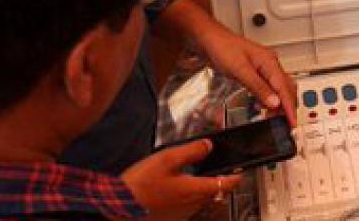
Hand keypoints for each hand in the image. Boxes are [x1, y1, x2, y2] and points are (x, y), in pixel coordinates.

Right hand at [121, 140, 241, 220]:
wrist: (117, 208)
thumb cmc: (140, 185)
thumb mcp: (166, 159)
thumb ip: (191, 151)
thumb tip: (208, 146)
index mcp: (195, 190)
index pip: (225, 184)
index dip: (235, 177)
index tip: (240, 172)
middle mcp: (191, 205)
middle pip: (214, 193)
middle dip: (219, 183)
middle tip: (219, 172)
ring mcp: (180, 214)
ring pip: (200, 201)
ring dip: (201, 190)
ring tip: (194, 178)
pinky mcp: (169, 218)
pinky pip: (186, 207)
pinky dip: (186, 197)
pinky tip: (173, 189)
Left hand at [198, 25, 297, 122]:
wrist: (209, 38)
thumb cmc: (222, 47)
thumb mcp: (240, 70)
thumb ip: (258, 87)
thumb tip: (274, 102)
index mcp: (270, 62)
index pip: (284, 89)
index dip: (289, 107)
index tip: (292, 122)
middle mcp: (270, 63)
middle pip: (286, 88)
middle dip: (287, 106)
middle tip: (286, 123)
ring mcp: (263, 67)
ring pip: (278, 88)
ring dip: (278, 103)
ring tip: (274, 117)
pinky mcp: (255, 70)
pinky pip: (268, 86)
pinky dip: (268, 98)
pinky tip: (262, 105)